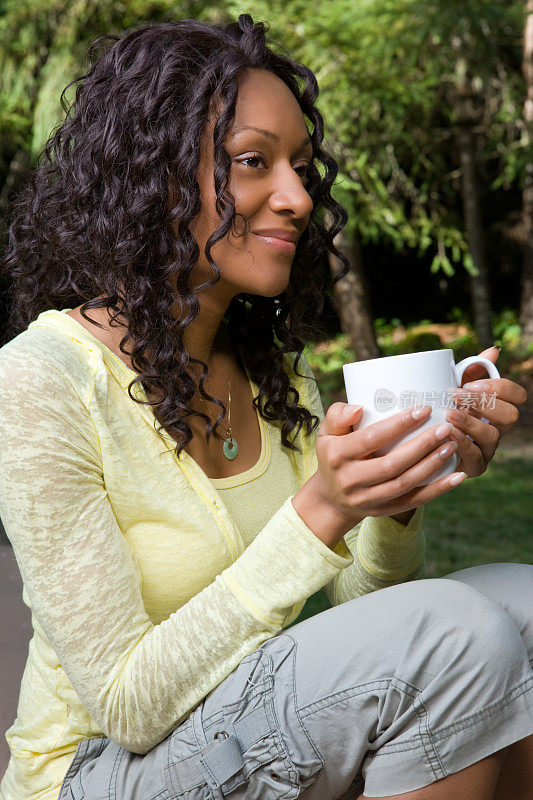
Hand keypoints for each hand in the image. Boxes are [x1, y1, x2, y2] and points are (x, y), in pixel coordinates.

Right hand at [310, 401, 466, 529]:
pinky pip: (414, 502)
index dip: (398, 424)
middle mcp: (351, 480)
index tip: (424, 409)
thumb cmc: (333, 456)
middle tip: (445, 428)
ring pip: (404, 484)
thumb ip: (337, 415)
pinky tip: (457, 477)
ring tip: (452, 446)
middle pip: (392, 464)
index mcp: (338, 456)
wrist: (330, 499)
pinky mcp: (383, 511)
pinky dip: (438, 490)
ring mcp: (367, 499)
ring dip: (431, 466)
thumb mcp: (326, 434)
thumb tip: (358, 408)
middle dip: (422, 445)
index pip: (371, 438)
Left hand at [446, 346, 527, 477]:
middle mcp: (497, 429)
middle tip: (456, 396)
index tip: (471, 383)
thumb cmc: (440, 412)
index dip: (500, 388)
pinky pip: (475, 457)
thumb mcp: (452, 389)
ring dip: (471, 422)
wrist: (420, 444)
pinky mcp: (474, 467)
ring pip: (493, 436)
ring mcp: (488, 449)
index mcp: (497, 408)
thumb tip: (494, 350)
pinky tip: (448, 433)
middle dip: (484, 403)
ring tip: (449, 413)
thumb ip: (471, 370)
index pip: (517, 396)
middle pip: (510, 416)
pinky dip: (462, 443)